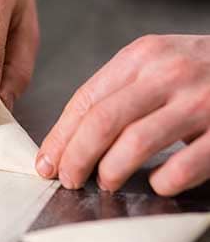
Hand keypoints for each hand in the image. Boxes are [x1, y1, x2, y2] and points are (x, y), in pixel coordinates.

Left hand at [37, 34, 209, 195]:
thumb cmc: (202, 71)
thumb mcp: (157, 66)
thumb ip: (118, 93)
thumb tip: (69, 139)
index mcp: (142, 56)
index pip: (85, 100)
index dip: (60, 137)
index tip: (47, 162)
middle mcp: (168, 73)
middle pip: (101, 122)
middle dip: (76, 157)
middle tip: (69, 180)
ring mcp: (201, 99)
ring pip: (135, 142)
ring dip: (111, 170)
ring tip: (106, 183)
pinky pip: (186, 163)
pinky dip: (165, 180)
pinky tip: (158, 184)